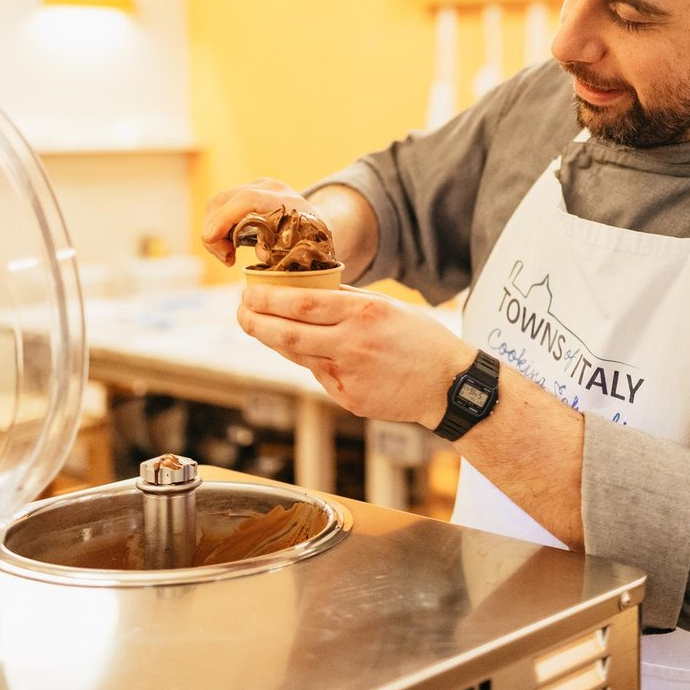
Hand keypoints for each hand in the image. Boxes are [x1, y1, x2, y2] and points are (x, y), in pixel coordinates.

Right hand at [201, 178, 314, 265]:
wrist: (319, 223)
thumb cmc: (310, 242)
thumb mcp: (300, 250)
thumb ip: (281, 252)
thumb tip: (261, 253)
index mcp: (285, 200)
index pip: (247, 200)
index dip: (225, 218)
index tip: (211, 239)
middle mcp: (268, 187)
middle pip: (224, 200)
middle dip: (214, 231)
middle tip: (226, 258)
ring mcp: (257, 186)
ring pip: (218, 203)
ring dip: (214, 231)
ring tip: (228, 255)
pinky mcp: (248, 190)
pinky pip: (222, 205)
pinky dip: (219, 227)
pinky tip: (229, 246)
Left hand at [236, 285, 474, 426]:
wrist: (448, 385)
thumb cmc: (421, 340)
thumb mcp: (388, 307)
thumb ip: (348, 301)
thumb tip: (308, 290)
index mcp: (363, 314)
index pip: (302, 304)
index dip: (268, 299)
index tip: (249, 292)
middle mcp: (353, 345)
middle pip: (289, 333)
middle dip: (256, 322)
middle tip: (240, 312)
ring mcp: (349, 376)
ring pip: (299, 356)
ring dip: (278, 341)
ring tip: (265, 327)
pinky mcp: (349, 399)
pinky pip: (320, 376)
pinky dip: (314, 362)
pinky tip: (319, 353)